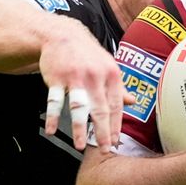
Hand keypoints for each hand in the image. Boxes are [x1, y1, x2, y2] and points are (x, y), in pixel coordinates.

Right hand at [40, 22, 134, 152]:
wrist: (63, 35)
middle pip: (101, 109)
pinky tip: (52, 130)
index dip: (116, 125)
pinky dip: (53, 116)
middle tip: (104, 150)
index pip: (116, 105)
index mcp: (112, 74)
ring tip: (80, 145)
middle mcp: (96, 76)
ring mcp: (76, 77)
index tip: (115, 141)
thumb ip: (119, 87)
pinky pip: (55, 100)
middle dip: (103, 132)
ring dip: (79, 128)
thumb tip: (133, 102)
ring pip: (79, 106)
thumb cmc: (88, 55)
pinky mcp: (57, 77)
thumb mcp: (108, 66)